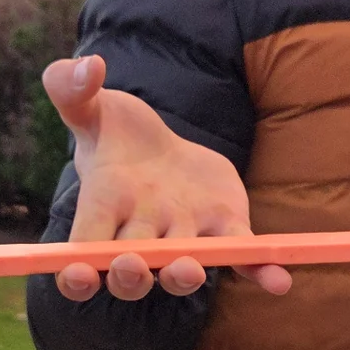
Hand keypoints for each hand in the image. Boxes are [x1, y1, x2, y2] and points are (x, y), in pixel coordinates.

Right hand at [42, 55, 291, 302]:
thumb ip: (72, 88)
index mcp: (102, 209)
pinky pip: (240, 256)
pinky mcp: (224, 230)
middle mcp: (140, 235)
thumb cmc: (114, 133)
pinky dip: (259, 271)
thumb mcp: (90, 106)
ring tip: (190, 272)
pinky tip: (278, 281)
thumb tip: (90, 68)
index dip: (76, 272)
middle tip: (132, 266)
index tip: (77, 273)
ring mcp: (184, 238)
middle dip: (130, 273)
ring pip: (181, 269)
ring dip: (184, 276)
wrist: (159, 151)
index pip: (82, 250)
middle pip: (131, 269)